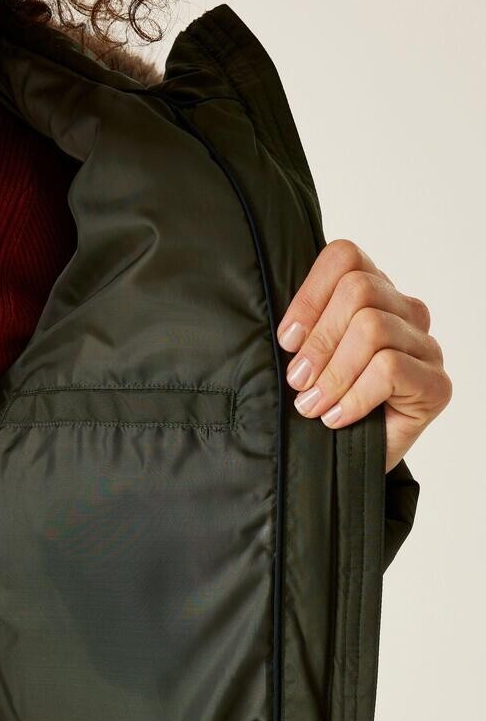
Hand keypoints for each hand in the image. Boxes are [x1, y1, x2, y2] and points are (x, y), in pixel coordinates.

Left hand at [275, 239, 451, 473]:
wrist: (345, 463)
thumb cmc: (320, 402)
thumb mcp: (301, 360)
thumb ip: (298, 332)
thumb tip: (283, 331)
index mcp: (371, 292)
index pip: (345, 258)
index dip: (309, 295)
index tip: (287, 339)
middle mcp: (404, 311)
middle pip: (358, 291)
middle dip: (318, 340)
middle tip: (297, 381)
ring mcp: (425, 346)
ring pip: (372, 328)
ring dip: (332, 374)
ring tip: (311, 405)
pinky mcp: (437, 384)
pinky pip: (390, 369)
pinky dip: (354, 396)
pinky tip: (337, 418)